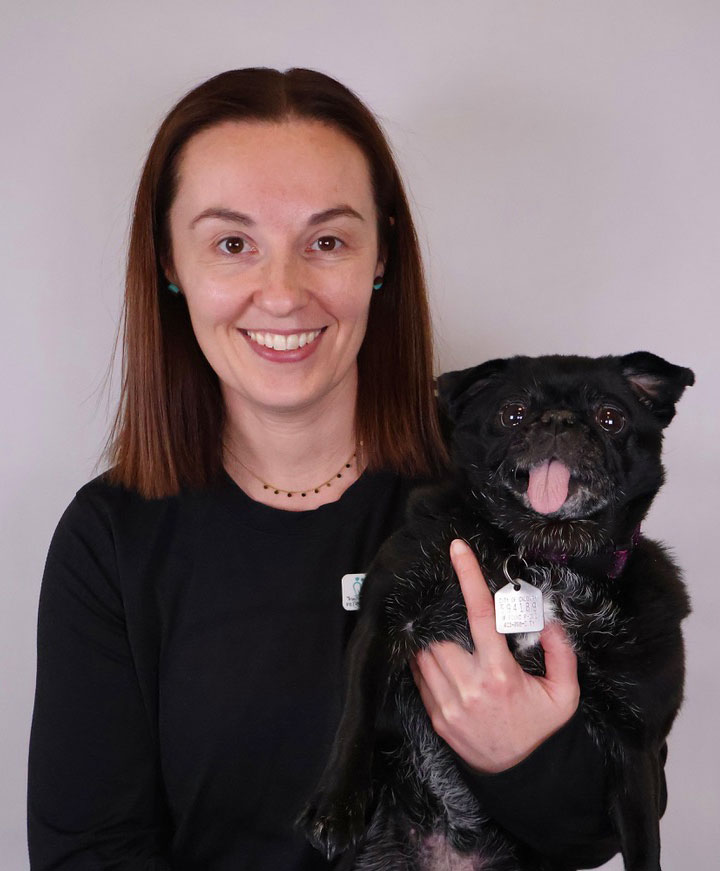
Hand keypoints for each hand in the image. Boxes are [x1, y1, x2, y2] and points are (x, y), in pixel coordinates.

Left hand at [409, 538, 579, 773]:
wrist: (519, 776)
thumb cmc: (541, 728)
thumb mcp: (565, 694)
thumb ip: (561, 654)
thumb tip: (548, 620)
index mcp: (499, 676)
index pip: (479, 615)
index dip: (468, 577)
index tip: (456, 550)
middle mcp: (468, 687)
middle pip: (440, 631)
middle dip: (440, 612)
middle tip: (444, 596)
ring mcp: (446, 704)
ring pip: (423, 652)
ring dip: (429, 634)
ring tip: (440, 624)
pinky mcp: (435, 716)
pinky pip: (419, 676)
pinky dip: (424, 659)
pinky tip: (438, 654)